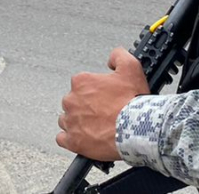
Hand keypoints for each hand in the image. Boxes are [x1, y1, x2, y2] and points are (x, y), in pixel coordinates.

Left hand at [56, 47, 148, 161]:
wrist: (135, 130)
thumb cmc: (131, 102)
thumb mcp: (131, 67)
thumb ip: (118, 56)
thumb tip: (112, 57)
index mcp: (81, 82)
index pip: (80, 83)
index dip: (94, 90)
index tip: (104, 96)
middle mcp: (71, 100)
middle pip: (73, 102)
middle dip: (84, 106)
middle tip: (102, 112)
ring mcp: (70, 122)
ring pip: (67, 120)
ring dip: (77, 122)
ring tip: (95, 126)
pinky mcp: (72, 141)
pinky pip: (63, 139)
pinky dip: (71, 138)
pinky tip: (83, 138)